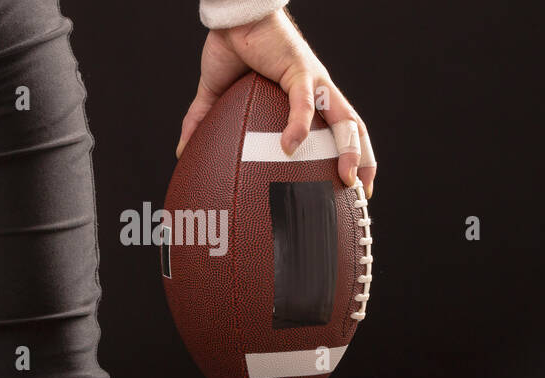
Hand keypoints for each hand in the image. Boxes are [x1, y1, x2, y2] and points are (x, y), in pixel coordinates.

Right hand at [176, 8, 375, 197]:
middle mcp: (318, 91)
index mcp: (306, 98)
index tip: (344, 188)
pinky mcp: (300, 69)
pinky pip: (304, 101)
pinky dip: (299, 125)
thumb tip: (182, 150)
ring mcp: (313, 81)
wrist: (233, 16)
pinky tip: (290, 146)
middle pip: (353, 128)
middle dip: (362, 160)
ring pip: (344, 117)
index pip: (336, 131)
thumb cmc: (233, 47)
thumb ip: (203, 122)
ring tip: (347, 176)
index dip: (345, 157)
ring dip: (350, 148)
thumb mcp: (216, 93)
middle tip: (360, 193)